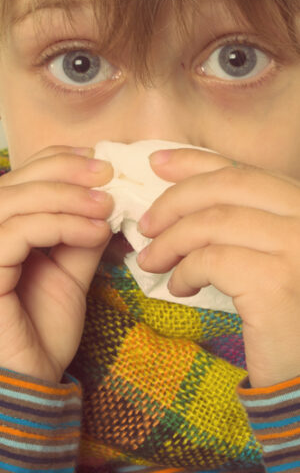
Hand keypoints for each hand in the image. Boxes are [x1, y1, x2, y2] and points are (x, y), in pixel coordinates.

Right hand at [0, 146, 112, 382]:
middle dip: (64, 171)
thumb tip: (106, 198)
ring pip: (13, 200)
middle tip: (107, 173)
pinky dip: (60, 224)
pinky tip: (95, 232)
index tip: (99, 161)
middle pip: (14, 181)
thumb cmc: (43, 330)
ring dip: (66, 196)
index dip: (57, 161)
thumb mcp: (70, 273)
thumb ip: (81, 235)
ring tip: (106, 205)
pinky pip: (18, 231)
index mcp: (1, 231)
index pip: (20, 178)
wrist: (31, 381)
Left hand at [137, 148, 299, 386]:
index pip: (243, 168)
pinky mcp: (277, 282)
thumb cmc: (283, 310)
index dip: (194, 161)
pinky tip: (178, 288)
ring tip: (152, 261)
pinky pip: (211, 260)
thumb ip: (237, 216)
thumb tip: (173, 180)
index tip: (155, 164)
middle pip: (226, 186)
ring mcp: (297, 246)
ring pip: (213, 223)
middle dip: (175, 200)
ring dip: (171, 241)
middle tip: (145, 225)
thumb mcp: (266, 250)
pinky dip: (184, 271)